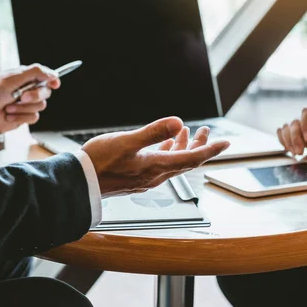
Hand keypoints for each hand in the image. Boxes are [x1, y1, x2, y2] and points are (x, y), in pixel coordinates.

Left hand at [0, 64, 60, 133]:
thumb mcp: (14, 77)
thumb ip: (35, 72)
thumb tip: (53, 74)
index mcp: (26, 78)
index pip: (45, 77)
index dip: (52, 80)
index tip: (55, 84)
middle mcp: (28, 90)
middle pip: (46, 92)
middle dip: (34, 96)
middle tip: (22, 97)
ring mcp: (27, 104)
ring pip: (40, 106)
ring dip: (23, 108)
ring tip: (9, 107)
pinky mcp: (25, 116)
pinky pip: (33, 117)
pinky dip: (20, 117)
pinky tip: (9, 115)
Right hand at [82, 117, 229, 197]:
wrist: (79, 183)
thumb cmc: (99, 162)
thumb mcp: (127, 142)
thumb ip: (153, 132)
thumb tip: (178, 122)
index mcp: (157, 167)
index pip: (192, 159)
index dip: (210, 149)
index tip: (226, 142)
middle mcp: (155, 175)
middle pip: (186, 161)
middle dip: (200, 146)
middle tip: (208, 132)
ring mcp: (146, 178)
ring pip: (173, 163)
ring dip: (183, 148)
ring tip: (189, 132)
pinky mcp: (136, 177)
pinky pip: (161, 165)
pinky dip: (167, 152)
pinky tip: (163, 144)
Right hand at [277, 102, 306, 155]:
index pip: (306, 111)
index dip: (305, 124)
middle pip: (293, 120)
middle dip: (295, 137)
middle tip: (300, 152)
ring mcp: (299, 122)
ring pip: (286, 127)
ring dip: (288, 141)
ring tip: (296, 153)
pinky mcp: (294, 132)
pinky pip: (282, 133)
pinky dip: (283, 142)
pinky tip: (290, 151)